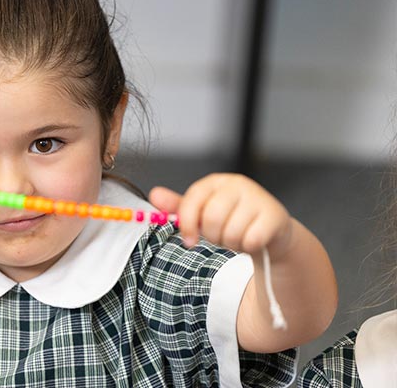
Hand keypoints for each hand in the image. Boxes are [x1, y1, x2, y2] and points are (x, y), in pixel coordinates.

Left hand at [149, 173, 293, 256]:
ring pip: (231, 232)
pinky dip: (247, 247)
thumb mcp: (203, 211)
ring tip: (236, 237)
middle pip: (212, 218)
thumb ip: (179, 206)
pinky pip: (250, 240)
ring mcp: (258, 198)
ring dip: (230, 243)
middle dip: (212, 236)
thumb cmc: (231, 219)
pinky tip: (251, 240)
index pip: (192, 200)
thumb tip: (154, 194)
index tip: (188, 241)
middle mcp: (238, 184)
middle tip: (220, 236)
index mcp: (216, 182)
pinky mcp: (274, 216)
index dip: (187, 224)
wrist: (269, 231)